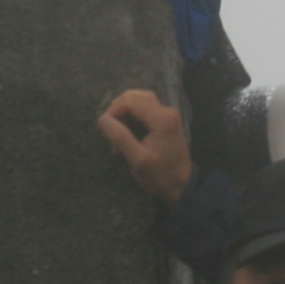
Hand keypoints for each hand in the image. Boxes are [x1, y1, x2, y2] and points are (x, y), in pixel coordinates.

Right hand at [98, 89, 193, 203]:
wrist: (181, 186)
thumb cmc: (160, 176)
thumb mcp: (137, 159)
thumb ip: (119, 137)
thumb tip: (103, 119)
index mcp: (162, 118)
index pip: (130, 101)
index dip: (113, 112)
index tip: (105, 130)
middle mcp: (167, 111)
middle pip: (134, 97)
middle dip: (119, 112)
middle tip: (112, 132)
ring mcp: (168, 114)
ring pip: (140, 100)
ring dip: (125, 113)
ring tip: (119, 133)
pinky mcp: (167, 120)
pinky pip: (145, 109)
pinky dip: (133, 117)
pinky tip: (128, 133)